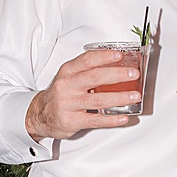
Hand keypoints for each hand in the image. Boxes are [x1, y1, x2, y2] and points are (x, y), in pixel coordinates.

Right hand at [24, 48, 139, 139]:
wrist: (41, 114)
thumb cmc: (61, 94)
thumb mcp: (70, 77)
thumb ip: (89, 70)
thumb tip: (119, 65)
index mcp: (68, 72)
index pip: (87, 60)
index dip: (104, 56)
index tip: (120, 55)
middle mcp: (67, 86)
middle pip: (94, 77)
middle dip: (117, 75)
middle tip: (133, 74)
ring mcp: (68, 104)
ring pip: (98, 99)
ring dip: (119, 97)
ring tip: (134, 96)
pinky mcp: (71, 120)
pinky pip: (95, 120)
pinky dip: (112, 120)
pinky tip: (123, 118)